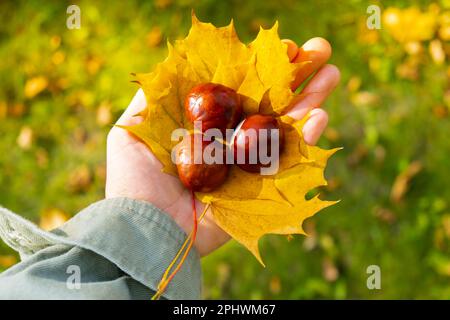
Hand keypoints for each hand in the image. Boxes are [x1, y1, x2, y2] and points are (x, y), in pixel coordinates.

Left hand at [105, 37, 339, 256]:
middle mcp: (231, 141)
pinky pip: (290, 163)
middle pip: (269, 103)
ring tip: (333, 73)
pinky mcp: (261, 189)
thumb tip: (174, 64)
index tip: (284, 47)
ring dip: (311, 99)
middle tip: (322, 50)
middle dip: (297, 77)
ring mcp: (249, 164)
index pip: (240, 88)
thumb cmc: (134, 181)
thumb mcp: (131, 131)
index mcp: (207, 124)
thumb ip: (152, 98)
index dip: (262, 67)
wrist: (147, 230)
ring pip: (286, 127)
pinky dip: (307, 140)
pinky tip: (320, 116)